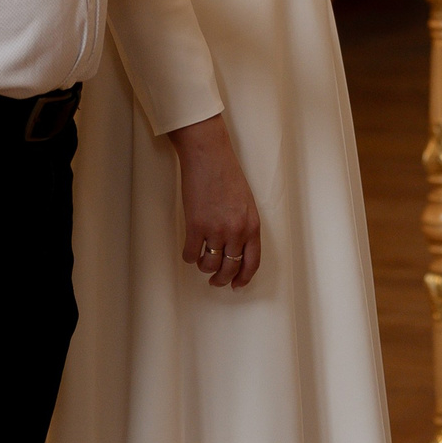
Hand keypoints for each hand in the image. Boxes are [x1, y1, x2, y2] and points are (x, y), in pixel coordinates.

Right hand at [167, 114, 261, 287]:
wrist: (209, 156)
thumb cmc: (228, 175)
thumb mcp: (246, 203)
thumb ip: (244, 226)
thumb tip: (236, 249)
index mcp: (252, 225)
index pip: (252, 263)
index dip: (243, 278)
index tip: (236, 286)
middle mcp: (236, 231)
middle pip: (230, 268)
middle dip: (222, 279)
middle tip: (215, 280)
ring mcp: (215, 230)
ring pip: (209, 264)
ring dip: (204, 267)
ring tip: (202, 262)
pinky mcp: (195, 226)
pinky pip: (191, 254)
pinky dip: (189, 257)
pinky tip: (189, 252)